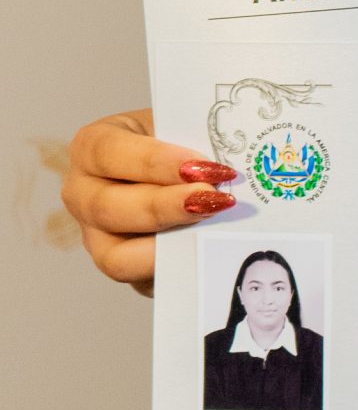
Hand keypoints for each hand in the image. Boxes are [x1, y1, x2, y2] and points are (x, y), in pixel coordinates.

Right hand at [62, 109, 238, 295]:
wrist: (188, 168)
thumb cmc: (180, 140)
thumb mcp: (183, 128)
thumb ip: (195, 142)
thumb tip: (223, 169)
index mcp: (92, 147)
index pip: (109, 153)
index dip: (155, 161)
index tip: (200, 166)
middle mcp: (83, 194)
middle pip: (107, 208)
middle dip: (164, 206)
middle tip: (214, 199)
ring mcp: (96, 237)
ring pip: (117, 256)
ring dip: (167, 245)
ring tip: (213, 227)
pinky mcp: (123, 268)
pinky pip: (144, 280)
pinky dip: (177, 266)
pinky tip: (208, 249)